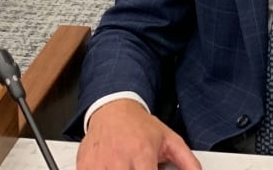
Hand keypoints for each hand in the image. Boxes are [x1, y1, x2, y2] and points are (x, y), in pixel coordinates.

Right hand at [76, 99, 200, 169]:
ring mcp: (100, 165)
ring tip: (127, 166)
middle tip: (140, 167)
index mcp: (143, 154)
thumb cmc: (141, 126)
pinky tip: (114, 167)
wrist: (114, 109)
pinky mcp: (85, 167)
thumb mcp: (170, 140)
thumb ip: (187, 161)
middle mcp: (120, 160)